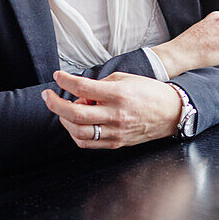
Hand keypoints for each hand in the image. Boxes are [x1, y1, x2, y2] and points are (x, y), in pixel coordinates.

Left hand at [43, 70, 182, 148]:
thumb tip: (80, 94)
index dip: (65, 80)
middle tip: (48, 96)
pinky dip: (75, 133)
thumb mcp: (125, 78)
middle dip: (55, 104)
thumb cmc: (148, 92)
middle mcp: (116, 115)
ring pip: (78, 132)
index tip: (57, 76)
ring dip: (65, 120)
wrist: (170, 111)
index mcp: (119, 94)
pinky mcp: (116, 143)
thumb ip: (100, 85)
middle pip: (75, 114)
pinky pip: (88, 143)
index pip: (83, 88)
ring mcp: (115, 132)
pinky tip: (75, 123)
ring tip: (66, 109)